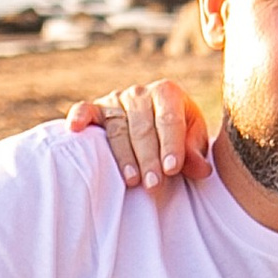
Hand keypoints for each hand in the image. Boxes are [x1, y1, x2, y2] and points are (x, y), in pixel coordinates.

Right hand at [63, 80, 207, 190]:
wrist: (160, 123)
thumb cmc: (181, 135)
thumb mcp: (194, 141)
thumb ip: (195, 154)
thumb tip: (202, 170)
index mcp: (168, 93)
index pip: (169, 120)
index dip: (171, 145)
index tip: (172, 169)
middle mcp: (140, 93)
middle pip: (142, 128)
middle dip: (149, 158)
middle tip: (154, 185)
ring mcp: (116, 100)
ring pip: (117, 128)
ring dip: (124, 156)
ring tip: (132, 181)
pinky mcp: (97, 109)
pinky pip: (86, 110)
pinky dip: (79, 116)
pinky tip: (75, 129)